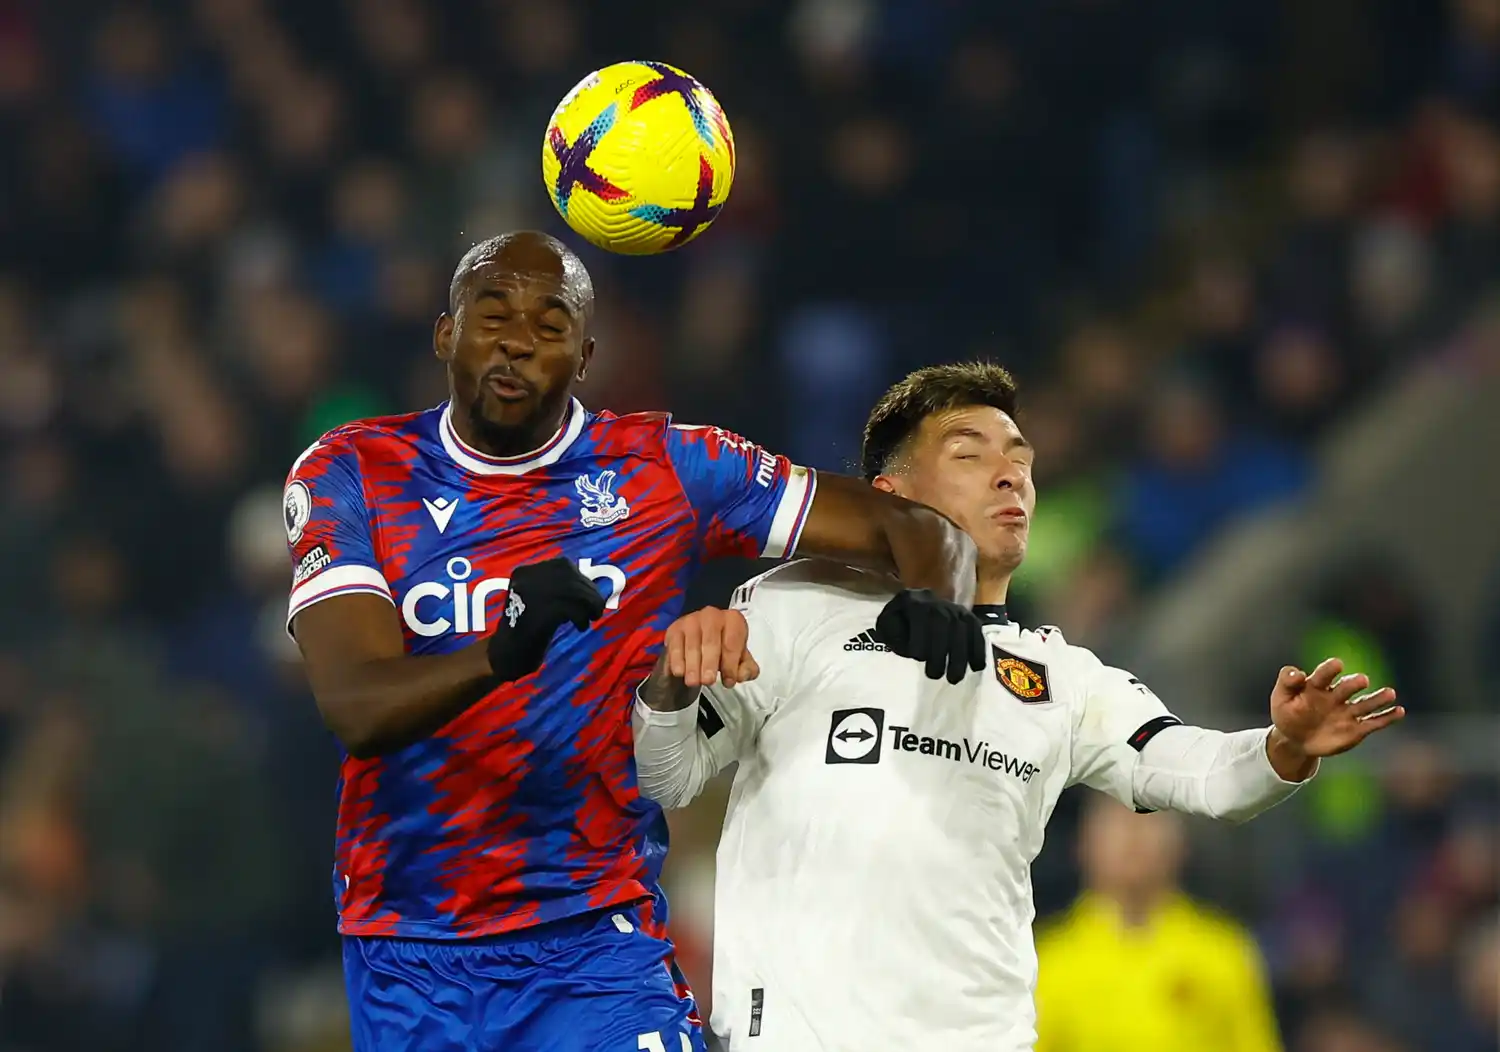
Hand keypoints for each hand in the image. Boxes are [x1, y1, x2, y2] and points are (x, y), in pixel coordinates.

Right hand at [486, 557, 606, 682]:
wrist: (506, 656)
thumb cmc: (526, 629)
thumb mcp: (537, 598)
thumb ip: (556, 586)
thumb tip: (589, 584)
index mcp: (524, 572)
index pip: (563, 566)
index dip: (583, 580)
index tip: (591, 595)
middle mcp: (526, 578)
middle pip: (571, 577)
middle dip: (590, 593)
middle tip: (596, 610)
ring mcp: (531, 594)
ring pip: (574, 591)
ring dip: (590, 604)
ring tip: (591, 618)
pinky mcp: (539, 612)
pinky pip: (572, 608)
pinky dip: (581, 617)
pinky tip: (580, 627)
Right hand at [662, 606, 758, 688]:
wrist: (700, 638)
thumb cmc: (723, 648)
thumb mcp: (739, 658)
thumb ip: (746, 668)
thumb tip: (742, 675)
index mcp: (733, 620)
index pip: (732, 643)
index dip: (731, 664)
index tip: (728, 681)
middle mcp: (712, 615)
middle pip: (711, 642)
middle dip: (709, 664)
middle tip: (708, 681)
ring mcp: (692, 620)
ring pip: (692, 645)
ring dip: (693, 665)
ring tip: (694, 682)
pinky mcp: (676, 628)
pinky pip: (676, 645)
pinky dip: (677, 660)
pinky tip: (680, 672)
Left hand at [875, 589, 986, 683]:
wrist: (918, 606)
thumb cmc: (899, 622)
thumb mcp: (886, 624)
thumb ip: (891, 632)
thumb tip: (906, 642)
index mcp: (913, 601)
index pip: (921, 616)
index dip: (921, 637)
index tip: (918, 657)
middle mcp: (937, 602)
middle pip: (943, 623)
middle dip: (940, 652)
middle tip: (935, 675)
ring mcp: (956, 609)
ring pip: (962, 628)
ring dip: (960, 656)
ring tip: (954, 678)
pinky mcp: (969, 618)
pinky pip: (976, 632)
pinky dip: (978, 649)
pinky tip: (976, 667)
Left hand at [1269, 657, 1404, 761]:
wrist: (1295, 738)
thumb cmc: (1287, 713)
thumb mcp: (1280, 697)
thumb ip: (1287, 682)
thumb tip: (1297, 673)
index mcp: (1316, 685)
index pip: (1323, 674)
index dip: (1329, 669)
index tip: (1336, 664)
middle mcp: (1335, 696)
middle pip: (1347, 687)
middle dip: (1353, 684)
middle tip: (1362, 680)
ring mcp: (1347, 712)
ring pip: (1365, 703)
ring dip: (1378, 699)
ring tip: (1390, 693)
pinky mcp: (1356, 728)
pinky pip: (1373, 722)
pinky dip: (1387, 717)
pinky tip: (1399, 711)